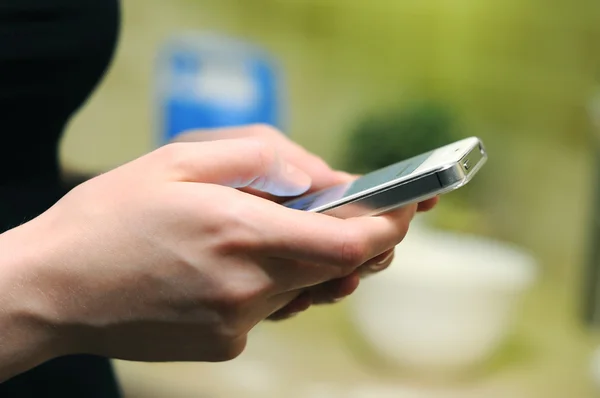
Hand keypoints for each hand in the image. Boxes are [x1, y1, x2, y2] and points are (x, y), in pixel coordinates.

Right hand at [0, 138, 417, 377]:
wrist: (54, 288)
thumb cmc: (111, 217)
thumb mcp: (181, 158)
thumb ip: (264, 157)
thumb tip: (321, 177)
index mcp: (243, 232)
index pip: (349, 242)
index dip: (389, 224)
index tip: (409, 206)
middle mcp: (250, 286)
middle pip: (339, 266)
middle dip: (357, 237)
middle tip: (352, 208)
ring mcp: (239, 323)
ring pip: (307, 287)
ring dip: (311, 257)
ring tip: (280, 229)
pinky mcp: (224, 344)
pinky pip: (271, 307)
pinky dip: (274, 280)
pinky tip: (237, 262)